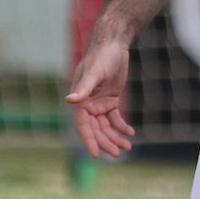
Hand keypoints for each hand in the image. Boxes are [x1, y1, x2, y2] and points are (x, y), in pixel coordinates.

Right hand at [66, 39, 134, 157]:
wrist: (113, 44)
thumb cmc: (101, 56)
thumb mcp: (94, 73)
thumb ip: (83, 88)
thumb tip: (69, 101)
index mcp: (80, 100)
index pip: (83, 125)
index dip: (89, 140)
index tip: (95, 154)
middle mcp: (88, 103)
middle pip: (96, 129)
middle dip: (105, 142)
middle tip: (117, 154)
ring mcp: (99, 102)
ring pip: (106, 126)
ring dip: (115, 137)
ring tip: (127, 147)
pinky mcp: (111, 99)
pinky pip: (115, 118)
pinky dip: (122, 126)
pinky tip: (130, 133)